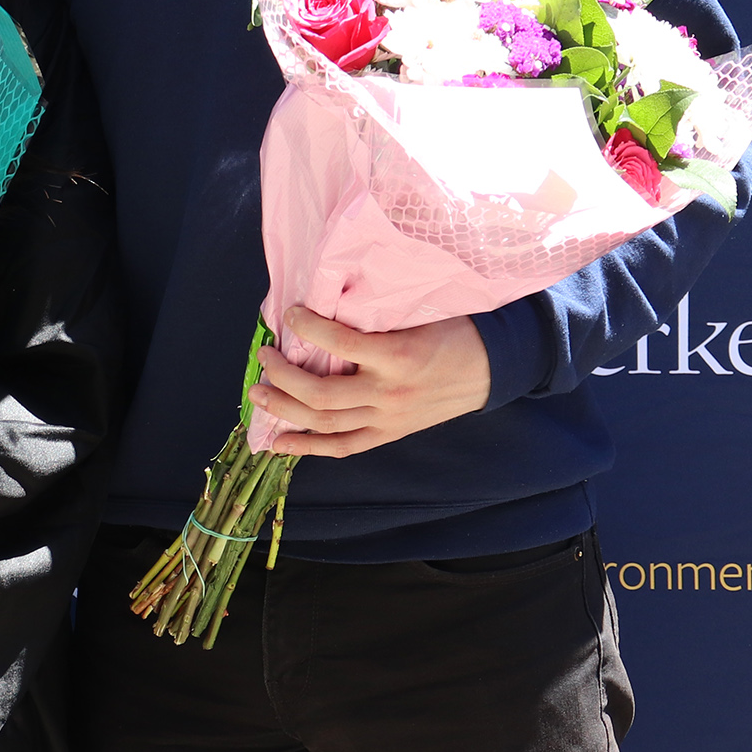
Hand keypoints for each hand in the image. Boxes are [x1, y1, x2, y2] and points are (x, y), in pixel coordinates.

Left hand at [250, 308, 491, 458]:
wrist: (493, 367)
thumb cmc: (454, 329)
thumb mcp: (418, 313)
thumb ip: (375, 316)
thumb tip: (325, 303)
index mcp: (398, 356)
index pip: (339, 344)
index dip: (308, 327)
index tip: (291, 313)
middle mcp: (389, 393)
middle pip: (321, 394)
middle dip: (282, 376)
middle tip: (265, 356)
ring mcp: (388, 419)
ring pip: (324, 424)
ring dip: (284, 410)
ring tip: (258, 394)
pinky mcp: (389, 434)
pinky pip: (342, 447)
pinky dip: (307, 448)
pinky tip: (279, 442)